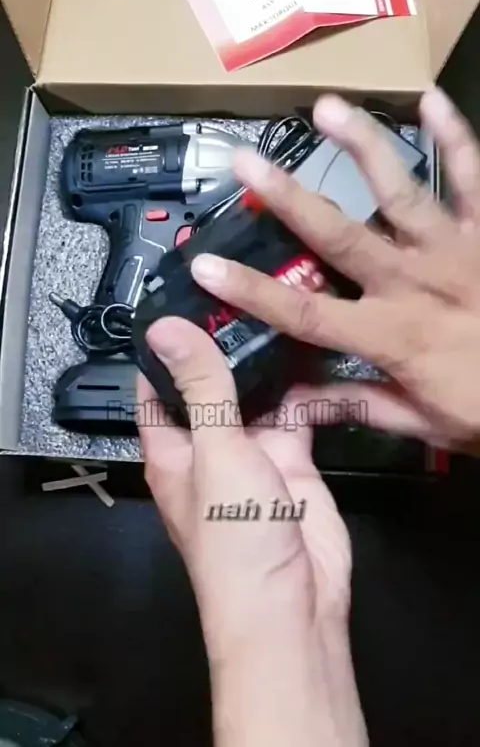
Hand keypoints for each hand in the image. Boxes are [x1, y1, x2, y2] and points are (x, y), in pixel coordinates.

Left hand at [137, 318, 366, 746]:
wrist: (293, 602)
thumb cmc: (234, 539)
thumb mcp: (214, 451)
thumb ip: (200, 387)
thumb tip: (165, 329)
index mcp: (171, 447)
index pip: (156, 386)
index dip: (164, 345)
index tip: (180, 297)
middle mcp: (208, 446)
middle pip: (211, 383)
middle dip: (224, 344)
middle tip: (242, 291)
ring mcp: (252, 452)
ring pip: (256, 394)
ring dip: (266, 362)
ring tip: (278, 310)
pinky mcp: (292, 460)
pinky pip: (297, 414)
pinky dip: (306, 389)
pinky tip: (314, 356)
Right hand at [191, 88, 479, 453]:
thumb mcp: (420, 423)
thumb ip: (356, 405)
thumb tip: (295, 402)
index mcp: (390, 336)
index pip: (303, 314)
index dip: (250, 290)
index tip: (205, 265)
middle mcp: (413, 284)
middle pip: (338, 238)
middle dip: (287, 200)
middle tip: (247, 163)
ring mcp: (453, 251)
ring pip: (400, 193)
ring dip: (361, 148)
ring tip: (327, 108)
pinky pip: (472, 177)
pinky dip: (454, 138)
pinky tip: (431, 100)